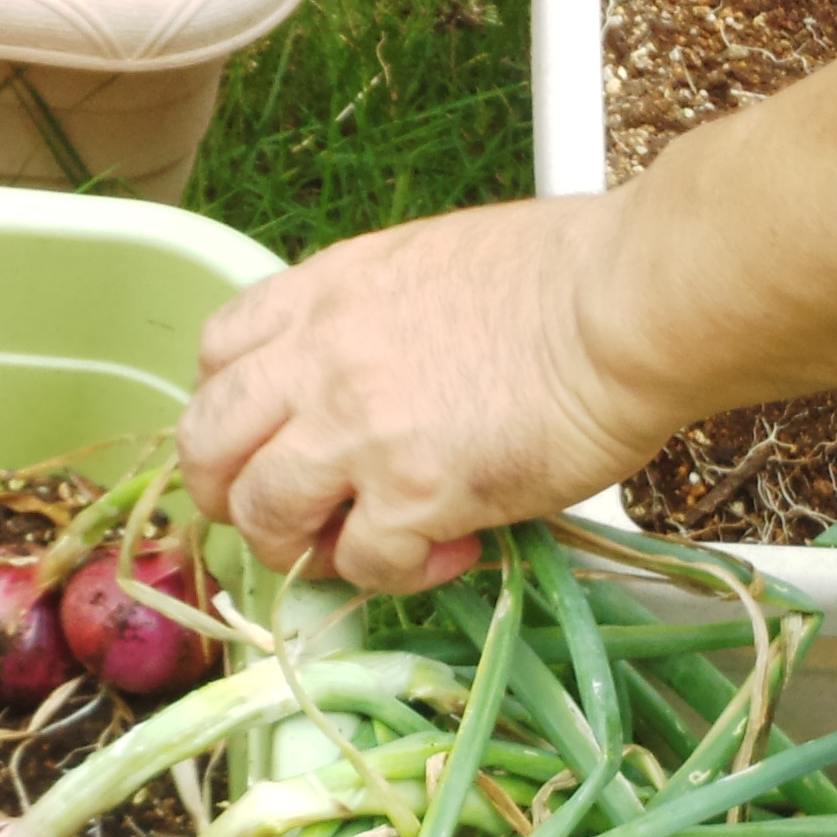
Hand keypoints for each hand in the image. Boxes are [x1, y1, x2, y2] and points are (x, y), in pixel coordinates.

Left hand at [179, 194, 681, 593]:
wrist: (628, 304)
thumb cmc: (568, 273)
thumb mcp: (432, 262)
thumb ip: (375, 316)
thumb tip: (380, 373)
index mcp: (325, 291)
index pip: (217, 354)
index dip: (228, 410)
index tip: (265, 437)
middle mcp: (320, 358)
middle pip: (208, 443)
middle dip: (229, 493)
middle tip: (283, 516)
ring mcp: (358, 429)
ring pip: (263, 515)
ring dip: (302, 545)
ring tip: (364, 542)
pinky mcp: (414, 494)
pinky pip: (362, 564)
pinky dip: (397, 574)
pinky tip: (451, 551)